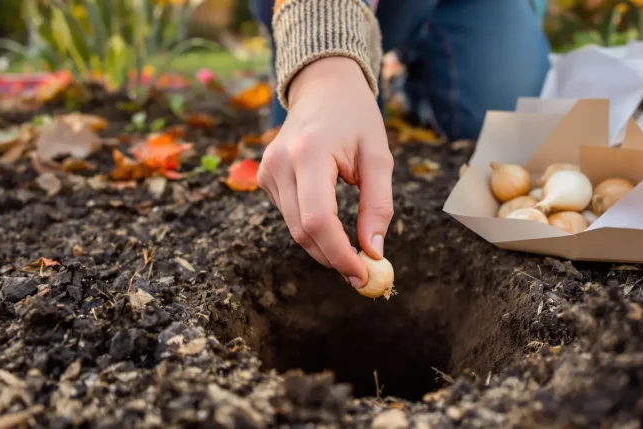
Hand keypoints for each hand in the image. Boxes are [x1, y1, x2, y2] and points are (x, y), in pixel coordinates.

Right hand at [257, 57, 393, 287]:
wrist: (323, 86)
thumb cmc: (357, 118)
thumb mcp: (379, 157)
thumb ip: (377, 205)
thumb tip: (373, 251)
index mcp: (310, 153)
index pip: (318, 220)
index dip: (339, 254)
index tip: (363, 274)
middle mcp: (280, 162)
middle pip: (303, 230)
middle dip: (333, 257)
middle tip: (361, 272)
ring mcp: (266, 169)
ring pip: (294, 227)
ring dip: (323, 245)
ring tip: (352, 247)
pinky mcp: (263, 175)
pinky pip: (289, 214)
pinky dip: (311, 227)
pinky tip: (329, 215)